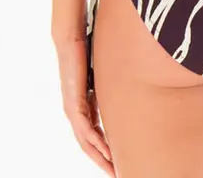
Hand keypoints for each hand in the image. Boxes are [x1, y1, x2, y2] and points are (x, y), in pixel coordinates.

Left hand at [56, 38, 114, 175]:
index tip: (119, 160)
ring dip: (100, 157)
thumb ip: (111, 82)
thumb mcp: (104, 72)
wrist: (70, 38)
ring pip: (87, 141)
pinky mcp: (73, 104)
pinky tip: (107, 152)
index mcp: (84, 105)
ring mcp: (73, 109)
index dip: (106, 149)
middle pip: (89, 144)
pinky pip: (85, 129)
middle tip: (118, 173)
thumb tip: (132, 79)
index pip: (95, 134)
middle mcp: (76, 111)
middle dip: (104, 160)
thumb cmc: (87, 49)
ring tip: (114, 169)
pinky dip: (96, 143)